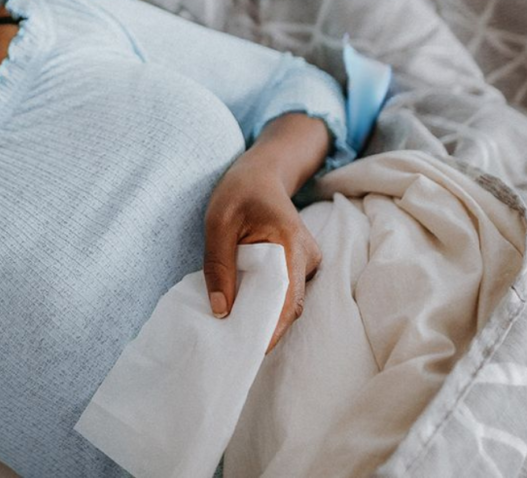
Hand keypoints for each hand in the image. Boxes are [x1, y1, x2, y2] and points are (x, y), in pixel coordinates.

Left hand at [202, 161, 321, 352]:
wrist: (261, 174)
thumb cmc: (238, 193)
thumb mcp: (218, 224)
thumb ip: (218, 265)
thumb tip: (221, 310)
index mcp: (289, 242)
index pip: (286, 298)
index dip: (272, 329)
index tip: (250, 351)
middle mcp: (308, 255)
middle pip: (291, 306)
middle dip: (266, 330)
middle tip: (234, 350)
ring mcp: (308, 261)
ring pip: (289, 302)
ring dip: (266, 318)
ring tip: (235, 335)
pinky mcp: (301, 265)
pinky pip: (286, 293)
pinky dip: (267, 305)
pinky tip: (244, 313)